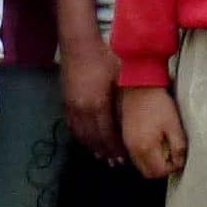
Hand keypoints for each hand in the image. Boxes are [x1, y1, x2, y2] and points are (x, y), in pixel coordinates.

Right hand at [60, 30, 125, 163]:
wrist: (78, 43)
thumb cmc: (104, 56)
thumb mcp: (122, 75)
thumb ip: (127, 97)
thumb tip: (141, 113)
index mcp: (98, 105)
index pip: (108, 134)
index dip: (116, 148)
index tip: (124, 158)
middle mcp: (83, 110)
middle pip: (94, 138)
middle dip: (105, 152)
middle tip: (114, 163)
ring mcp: (72, 106)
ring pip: (82, 134)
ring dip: (92, 146)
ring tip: (101, 156)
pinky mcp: (65, 101)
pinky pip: (72, 125)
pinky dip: (80, 136)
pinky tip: (86, 140)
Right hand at [120, 87, 188, 178]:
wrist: (139, 86)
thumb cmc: (158, 104)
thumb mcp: (174, 125)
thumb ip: (178, 147)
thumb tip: (180, 162)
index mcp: (145, 148)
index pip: (158, 172)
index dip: (171, 168)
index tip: (179, 157)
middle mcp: (132, 149)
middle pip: (147, 172)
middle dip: (161, 169)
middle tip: (172, 155)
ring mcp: (127, 143)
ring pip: (140, 165)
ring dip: (153, 162)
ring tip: (164, 147)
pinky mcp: (125, 137)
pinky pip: (135, 155)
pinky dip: (145, 155)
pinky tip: (154, 141)